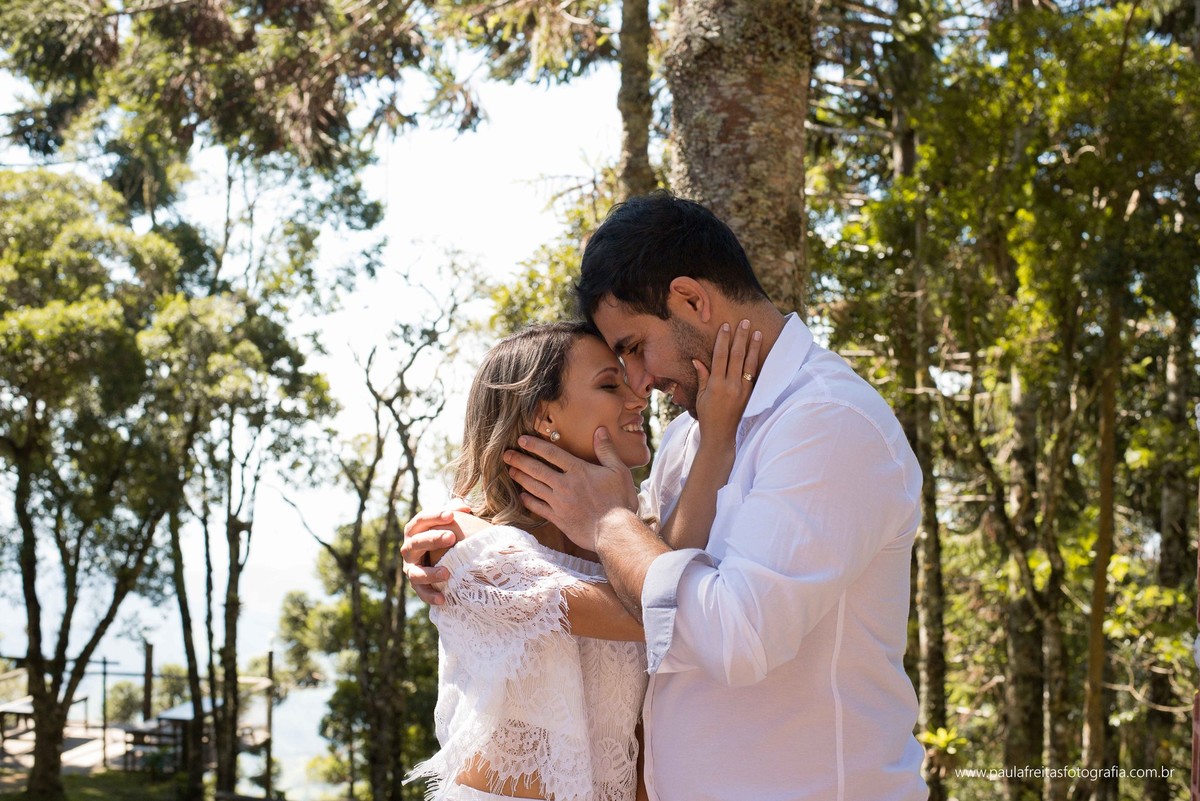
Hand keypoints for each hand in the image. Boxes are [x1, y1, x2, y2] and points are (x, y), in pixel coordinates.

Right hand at [401, 503, 469, 604]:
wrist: (437, 557)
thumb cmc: (445, 535)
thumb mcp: (448, 522)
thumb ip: (454, 512)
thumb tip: (464, 507)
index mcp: (415, 530)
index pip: (421, 519)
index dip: (434, 516)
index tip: (451, 516)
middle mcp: (409, 548)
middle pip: (417, 542)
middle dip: (433, 539)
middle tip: (451, 537)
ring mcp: (410, 568)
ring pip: (415, 572)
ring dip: (430, 573)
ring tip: (446, 573)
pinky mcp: (416, 585)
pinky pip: (421, 592)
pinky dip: (431, 596)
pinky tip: (443, 599)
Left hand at [504, 428, 637, 551]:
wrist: (615, 533)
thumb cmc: (620, 501)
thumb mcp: (618, 471)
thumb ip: (606, 450)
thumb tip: (599, 430)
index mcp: (578, 471)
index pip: (552, 454)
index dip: (535, 445)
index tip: (522, 439)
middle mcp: (564, 485)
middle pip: (536, 470)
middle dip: (520, 460)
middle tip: (506, 454)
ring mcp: (559, 503)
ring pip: (534, 487)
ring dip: (521, 478)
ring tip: (511, 471)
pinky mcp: (558, 519)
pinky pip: (538, 508)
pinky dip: (528, 501)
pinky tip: (522, 496)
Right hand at [693, 319, 762, 442]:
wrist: (721, 435)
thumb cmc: (707, 415)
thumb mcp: (700, 396)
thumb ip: (702, 377)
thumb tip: (698, 360)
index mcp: (716, 385)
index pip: (720, 357)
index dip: (723, 340)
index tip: (726, 326)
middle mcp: (731, 385)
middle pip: (737, 356)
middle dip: (740, 337)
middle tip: (744, 322)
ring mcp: (742, 390)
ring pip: (749, 363)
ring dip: (753, 347)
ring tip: (757, 332)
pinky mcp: (750, 395)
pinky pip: (753, 374)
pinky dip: (756, 361)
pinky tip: (759, 351)